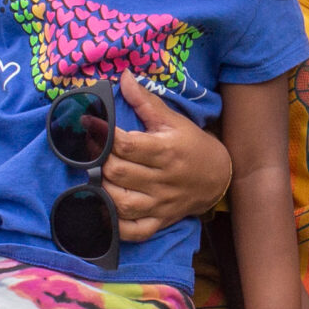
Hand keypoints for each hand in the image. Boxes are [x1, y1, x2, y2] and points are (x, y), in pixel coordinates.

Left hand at [106, 74, 233, 242]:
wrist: (219, 177)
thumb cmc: (191, 145)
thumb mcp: (172, 120)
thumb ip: (145, 101)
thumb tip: (123, 77)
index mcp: (165, 151)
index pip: (125, 145)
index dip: (102, 135)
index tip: (89, 126)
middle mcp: (162, 180)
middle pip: (118, 173)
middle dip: (99, 162)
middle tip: (92, 153)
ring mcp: (160, 204)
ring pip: (122, 203)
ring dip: (103, 190)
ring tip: (97, 177)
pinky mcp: (160, 221)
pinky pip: (135, 231)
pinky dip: (117, 226)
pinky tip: (104, 211)